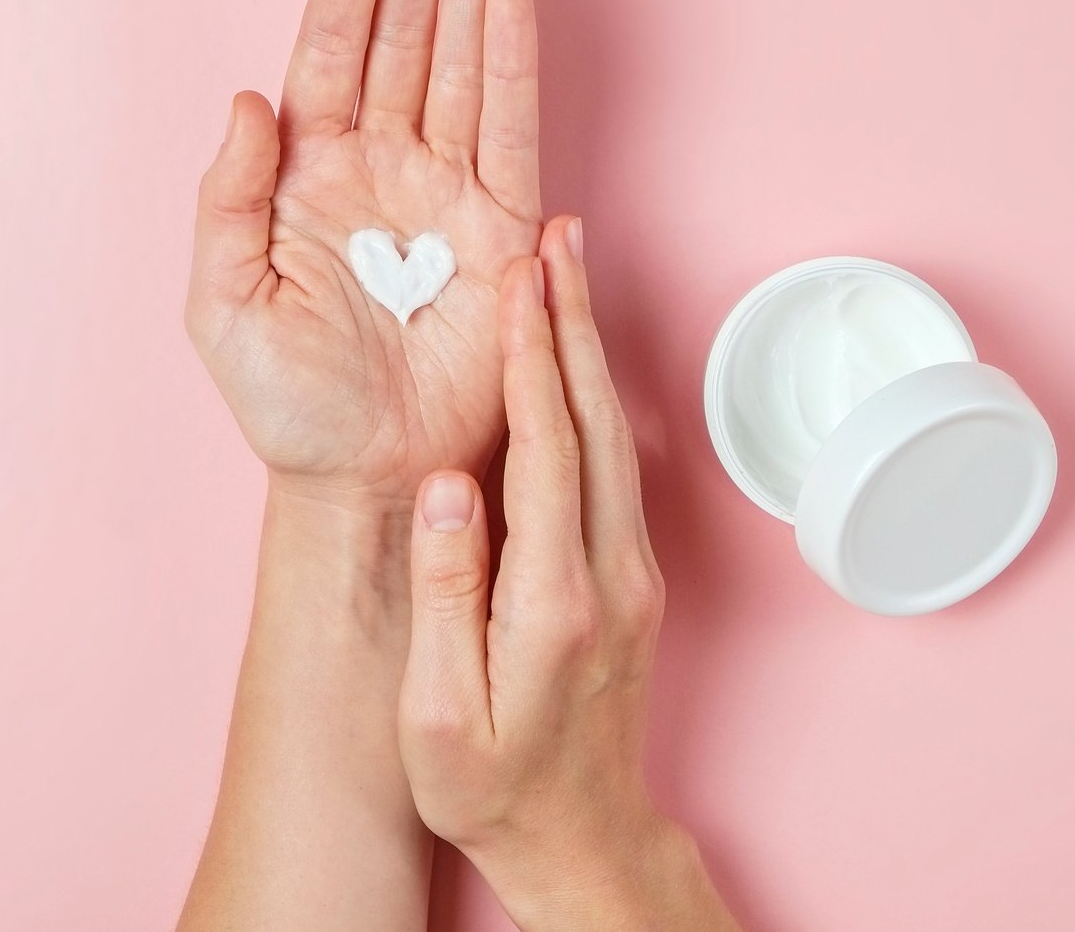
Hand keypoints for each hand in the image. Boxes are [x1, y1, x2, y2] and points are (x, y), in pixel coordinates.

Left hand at [186, 0, 541, 511]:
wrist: (368, 478)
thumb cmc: (290, 404)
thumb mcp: (222, 303)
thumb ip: (225, 197)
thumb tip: (248, 98)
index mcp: (307, 172)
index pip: (333, 46)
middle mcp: (380, 166)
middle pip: (403, 32)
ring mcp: (444, 192)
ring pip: (458, 63)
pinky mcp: (501, 231)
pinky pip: (509, 132)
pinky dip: (511, 67)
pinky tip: (510, 0)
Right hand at [398, 218, 740, 930]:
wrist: (579, 840)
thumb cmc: (493, 788)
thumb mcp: (441, 713)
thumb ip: (447, 593)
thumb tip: (445, 482)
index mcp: (554, 601)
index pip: (547, 451)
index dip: (532, 358)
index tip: (518, 280)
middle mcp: (610, 575)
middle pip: (596, 421)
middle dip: (572, 321)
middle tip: (554, 235)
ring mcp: (632, 573)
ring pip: (617, 435)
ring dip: (590, 347)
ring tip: (566, 269)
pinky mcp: (633, 576)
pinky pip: (617, 463)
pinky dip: (595, 395)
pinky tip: (575, 359)